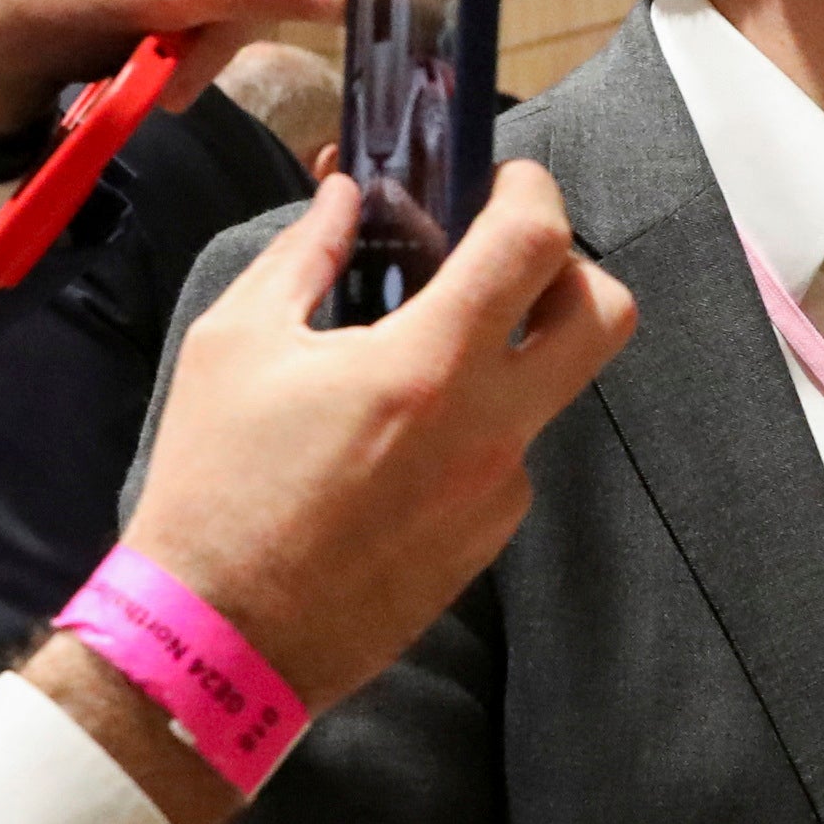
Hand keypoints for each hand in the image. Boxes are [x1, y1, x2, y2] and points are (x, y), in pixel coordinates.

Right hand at [33, 161, 635, 823]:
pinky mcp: (486, 546)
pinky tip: (392, 447)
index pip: (539, 244)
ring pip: (550, 393)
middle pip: (607, 318)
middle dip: (572, 271)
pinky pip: (505, 460)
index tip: (505, 181)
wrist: (217, 641)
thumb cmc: (215, 487)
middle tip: (504, 264)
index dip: (535, 191)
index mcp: (428, 366)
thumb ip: (306, 255)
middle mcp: (489, 429)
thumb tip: (345, 197)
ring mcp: (497, 495)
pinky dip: (470, 431)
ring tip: (409, 365)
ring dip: (504, 359)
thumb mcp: (236, 344)